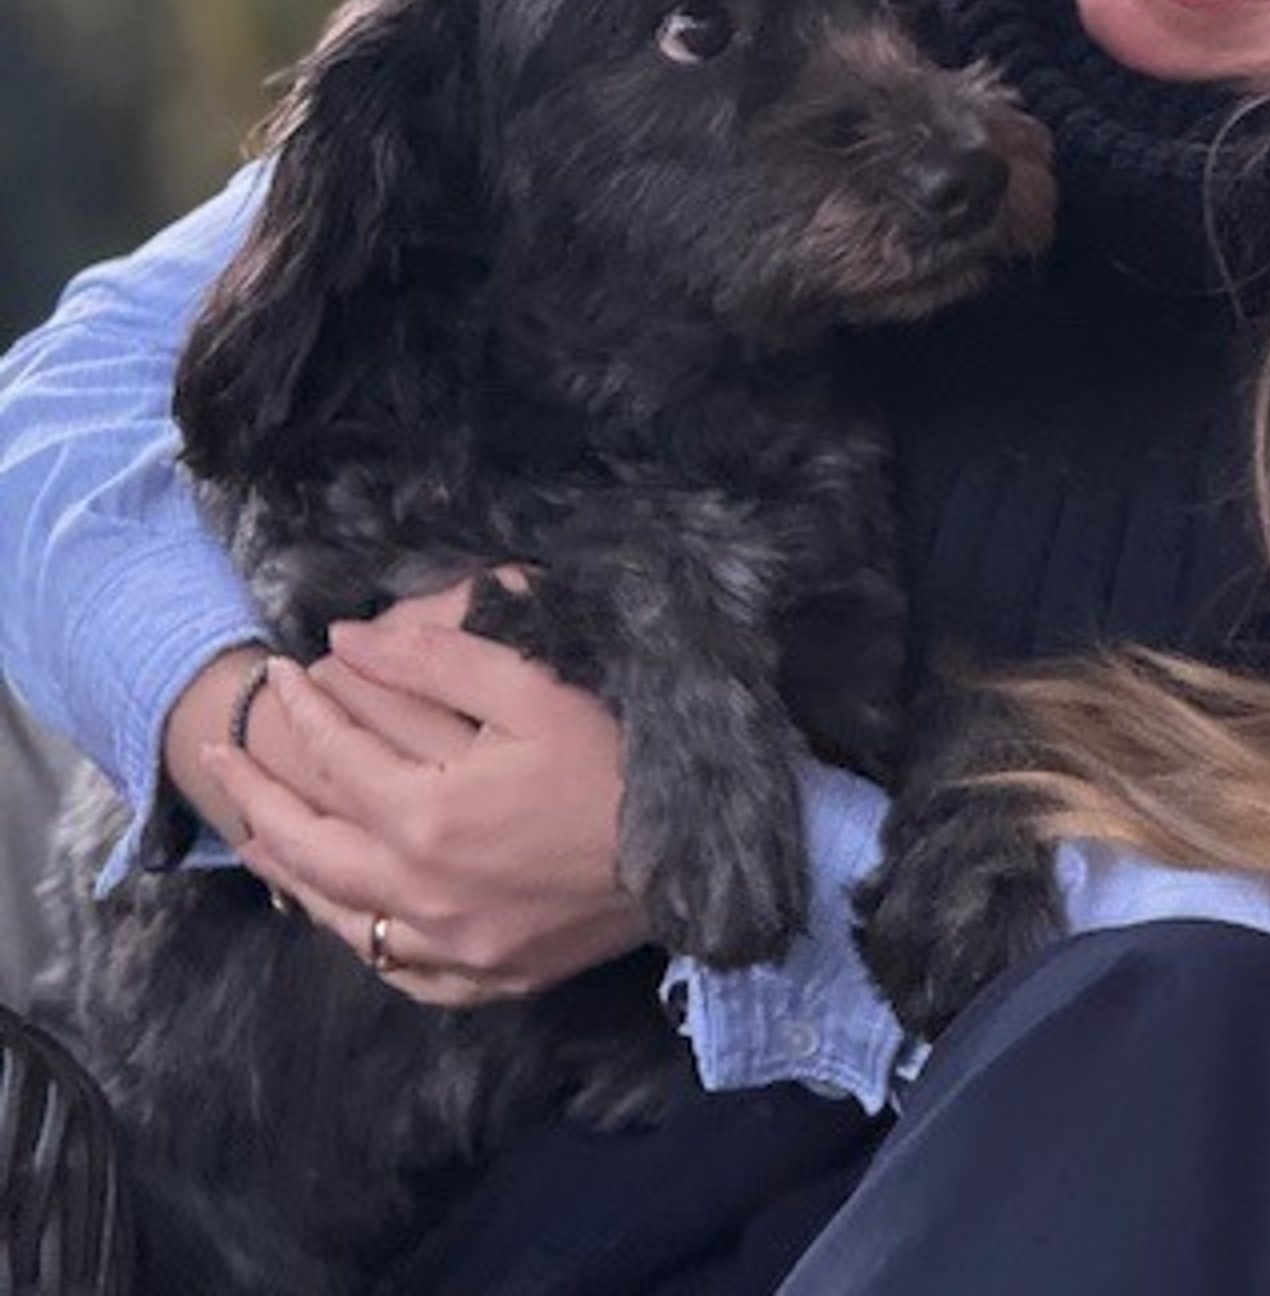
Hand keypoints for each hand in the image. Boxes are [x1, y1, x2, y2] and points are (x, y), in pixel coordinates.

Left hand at [197, 581, 650, 1005]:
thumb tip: (347, 638)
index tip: (283, 668)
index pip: (336, 756)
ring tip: (250, 832)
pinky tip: (338, 913)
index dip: (304, 706)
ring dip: (287, 870)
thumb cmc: (617, 759)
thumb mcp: (534, 686)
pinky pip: (394, 971)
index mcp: (430, 816)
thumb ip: (436, 656)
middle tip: (220, 753)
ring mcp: (451, 949)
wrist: (699, 859)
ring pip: (338, 915)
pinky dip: (354, 937)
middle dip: (258, 792)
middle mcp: (423, 893)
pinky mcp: (484, 980)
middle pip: (310, 846)